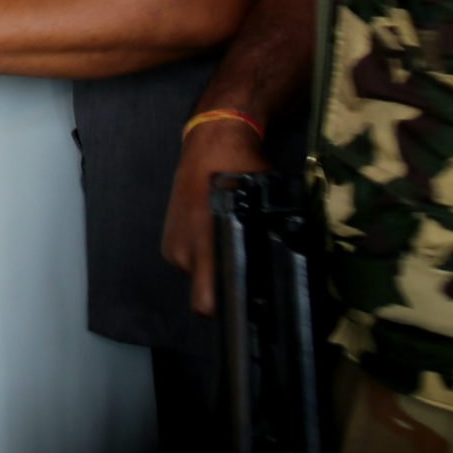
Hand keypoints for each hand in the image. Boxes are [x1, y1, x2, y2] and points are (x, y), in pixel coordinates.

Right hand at [165, 116, 269, 315]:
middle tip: (248, 266)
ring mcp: (173, 245)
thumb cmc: (241, 169)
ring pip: (198, 274)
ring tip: (232, 243)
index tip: (246, 307)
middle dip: (225, 283)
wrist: (210, 141)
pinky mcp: (168, 238)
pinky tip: (215, 233)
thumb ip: (265, 237)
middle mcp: (183, 252)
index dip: (226, 311)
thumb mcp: (263, 204)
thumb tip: (284, 264)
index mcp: (205, 245)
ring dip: (213, 267)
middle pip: (206, 289)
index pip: (205, 303)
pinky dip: (202, 254)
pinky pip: (190, 259)